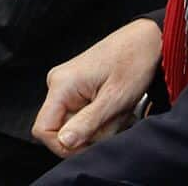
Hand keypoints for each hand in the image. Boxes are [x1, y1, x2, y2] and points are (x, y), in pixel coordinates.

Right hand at [32, 18, 161, 156]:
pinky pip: (82, 115)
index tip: (92, 145)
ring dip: (98, 128)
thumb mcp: (114, 100)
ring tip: (118, 112)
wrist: (144, 41)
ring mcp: (67, 85)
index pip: (43, 130)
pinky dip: (100, 119)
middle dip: (89, 136)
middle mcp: (58, 84)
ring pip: (74, 125)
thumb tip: (64, 142)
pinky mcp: (77, 88)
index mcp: (62, 85)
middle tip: (114, 122)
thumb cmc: (132, 64)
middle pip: (61, 130)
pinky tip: (115, 108)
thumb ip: (87, 123)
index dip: (64, 146)